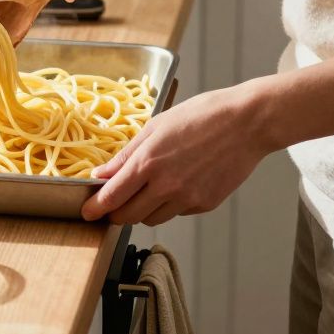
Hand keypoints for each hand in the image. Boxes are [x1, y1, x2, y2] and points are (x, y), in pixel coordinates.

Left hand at [81, 82, 273, 224]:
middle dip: (116, 213)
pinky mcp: (205, 204)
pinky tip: (180, 182)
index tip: (87, 213)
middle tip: (114, 204)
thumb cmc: (202, 115)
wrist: (246, 123)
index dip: (96, 209)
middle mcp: (166, 186)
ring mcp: (187, 198)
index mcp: (148, 162)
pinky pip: (178, 212)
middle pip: (128, 216)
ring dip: (144, 209)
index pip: (112, 197)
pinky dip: (171, 204)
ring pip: (152, 218)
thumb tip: (101, 175)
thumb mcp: (156, 126)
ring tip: (151, 187)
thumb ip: (126, 155)